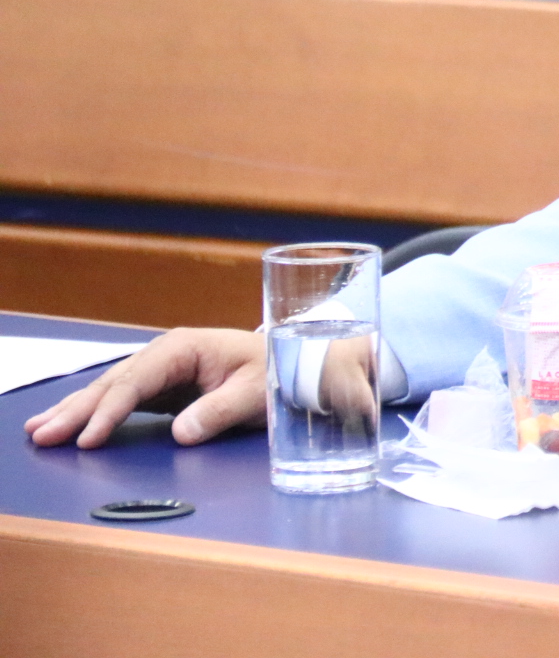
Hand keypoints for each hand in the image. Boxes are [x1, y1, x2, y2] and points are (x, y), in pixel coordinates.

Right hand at [24, 328, 267, 448]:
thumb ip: (219, 411)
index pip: (137, 382)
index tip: (88, 438)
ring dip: (74, 410)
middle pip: (113, 383)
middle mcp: (165, 354)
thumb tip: (181, 433)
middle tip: (42, 435)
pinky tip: (67, 425)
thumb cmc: (276, 375)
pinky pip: (120, 399)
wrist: (292, 367)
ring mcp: (160, 369)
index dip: (110, 411)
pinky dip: (93, 413)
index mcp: (184, 348)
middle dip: (76, 410)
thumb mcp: (255, 393)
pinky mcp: (162, 387)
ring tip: (38, 431)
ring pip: (109, 390)